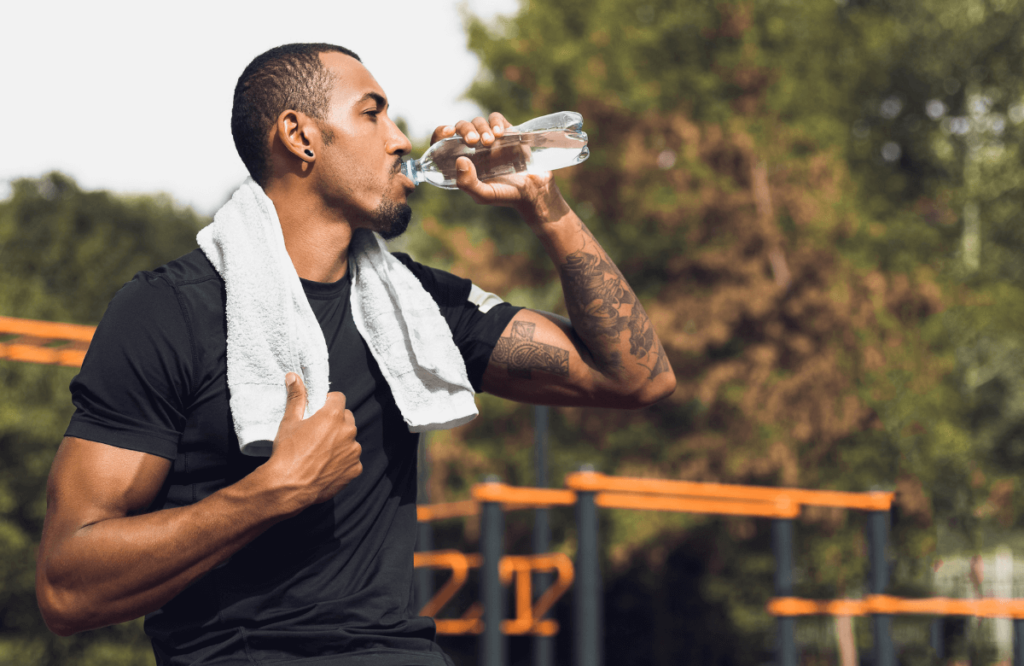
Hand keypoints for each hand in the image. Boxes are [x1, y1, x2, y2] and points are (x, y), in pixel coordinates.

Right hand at [268, 373, 361, 507]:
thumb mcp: (289, 422)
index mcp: (334, 416)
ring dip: (340, 442)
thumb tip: (293, 377)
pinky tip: (326, 467)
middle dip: (336, 422)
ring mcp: (354, 452)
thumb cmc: (287, 453)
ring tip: (321, 453)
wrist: (288, 487)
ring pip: (350, 440)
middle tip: (318, 433)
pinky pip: (352, 460)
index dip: (328, 403)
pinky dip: (343, 462)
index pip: (338, 398)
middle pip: (346, 418)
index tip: (319, 411)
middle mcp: (348, 431)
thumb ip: (296, 397)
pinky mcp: (355, 469)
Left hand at [430, 112, 556, 209]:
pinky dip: (495, 122)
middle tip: (472, 141)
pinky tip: (499, 134)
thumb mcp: (483, 195)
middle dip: (464, 129)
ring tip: (489, 141)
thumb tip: (459, 160)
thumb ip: (467, 183)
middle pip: (461, 127)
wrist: (534, 191)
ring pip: (478, 121)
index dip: (440, 134)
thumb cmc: (506, 195)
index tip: (447, 133)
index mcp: (463, 160)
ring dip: (480, 127)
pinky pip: (496, 119)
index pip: (444, 142)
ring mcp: (491, 139)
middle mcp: (475, 148)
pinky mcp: (507, 133)